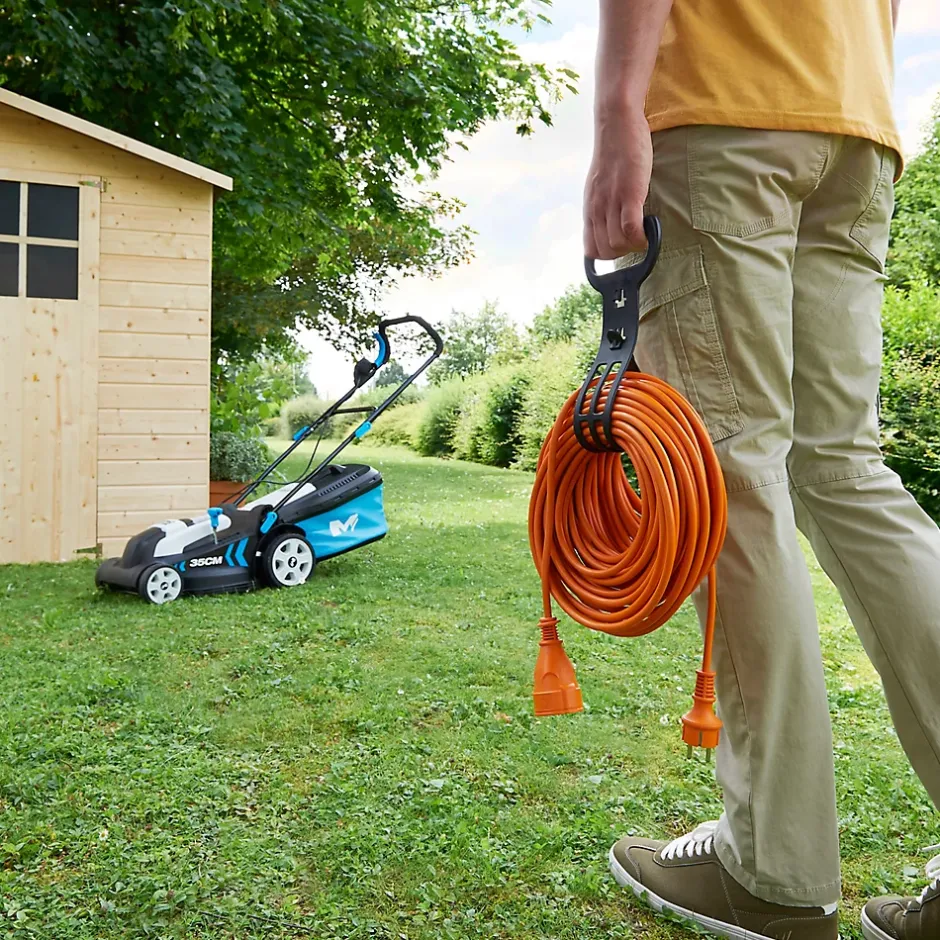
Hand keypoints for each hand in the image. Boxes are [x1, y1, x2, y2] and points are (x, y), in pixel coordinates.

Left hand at [583, 113, 652, 259]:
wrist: (616, 124)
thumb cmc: (613, 155)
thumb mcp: (600, 187)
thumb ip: (602, 207)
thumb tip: (611, 226)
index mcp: (589, 210)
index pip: (591, 251)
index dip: (607, 256)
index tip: (622, 247)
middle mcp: (596, 210)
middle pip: (606, 252)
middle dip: (624, 253)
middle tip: (638, 238)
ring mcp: (611, 202)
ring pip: (618, 244)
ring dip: (635, 245)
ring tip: (645, 231)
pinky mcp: (629, 193)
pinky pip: (631, 228)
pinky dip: (642, 236)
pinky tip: (651, 227)